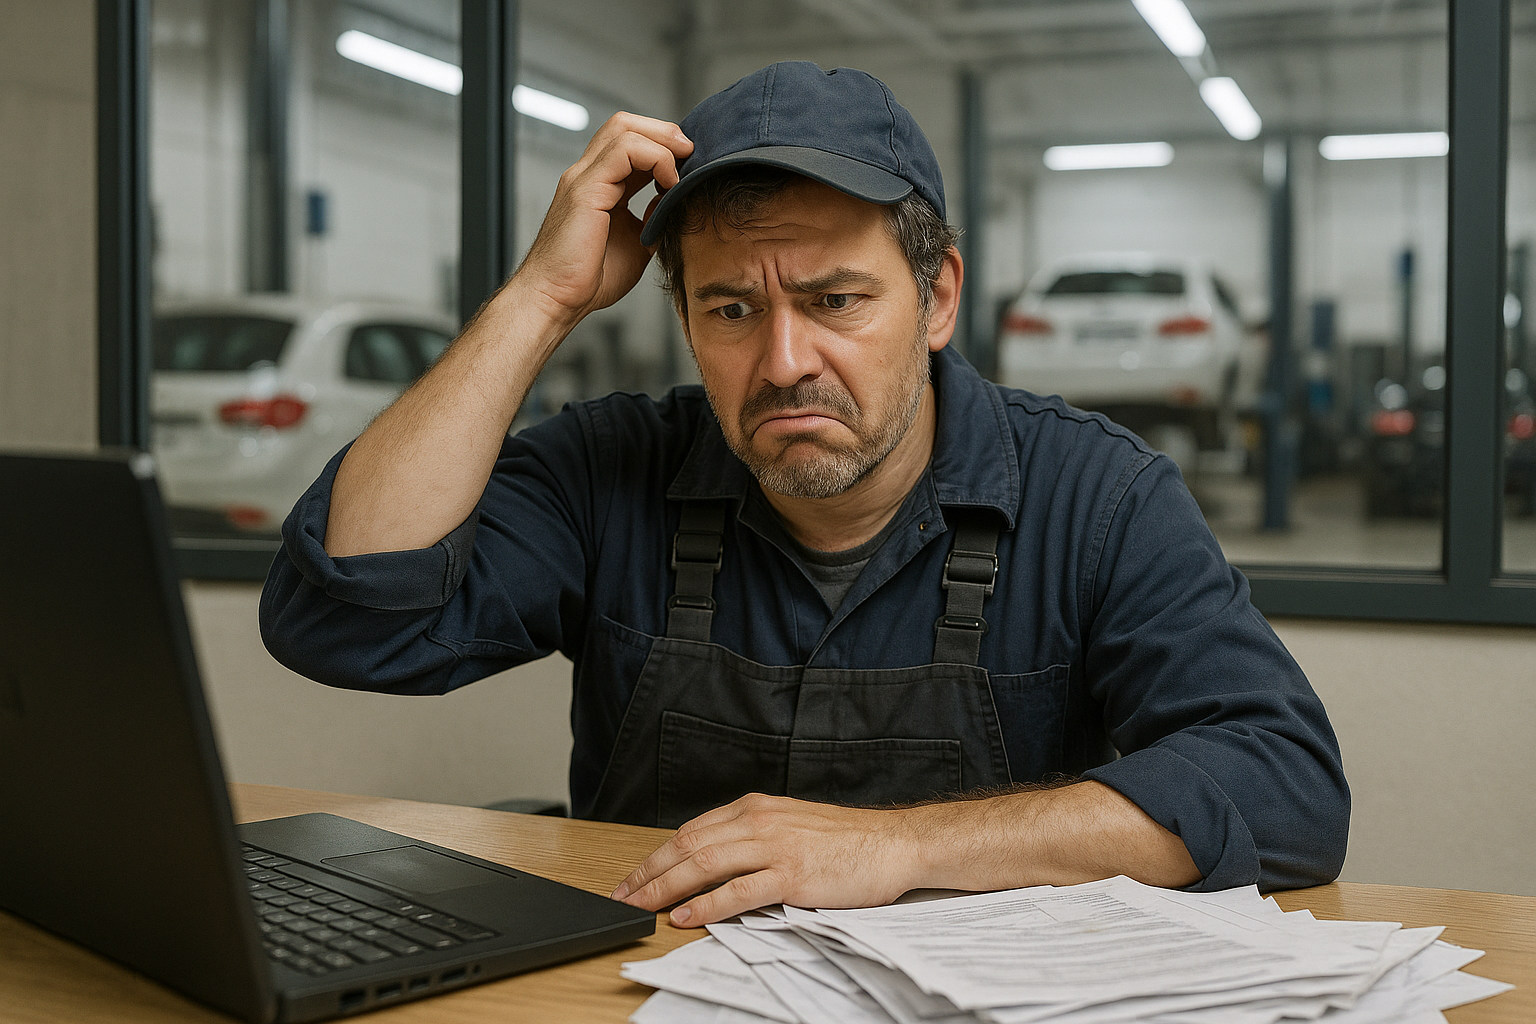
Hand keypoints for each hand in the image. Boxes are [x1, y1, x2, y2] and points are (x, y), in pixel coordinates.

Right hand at [515, 112, 692, 324]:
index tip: (689, 166)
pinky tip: (668, 182)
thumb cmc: (590, 279)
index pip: (631, 142)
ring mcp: (584, 178)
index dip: (664, 145)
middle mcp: (588, 174)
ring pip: (624, 127)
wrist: (559, 300)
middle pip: (626, 123)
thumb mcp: (637, 242)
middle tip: (692, 155)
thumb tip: (675, 201)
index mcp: (599, 185)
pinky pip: (623, 150)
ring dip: (662, 141)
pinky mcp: (585, 189)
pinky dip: (655, 158)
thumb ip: (654, 217)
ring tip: (683, 166)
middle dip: (665, 131)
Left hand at [609, 793, 918, 927]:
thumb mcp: (790, 827)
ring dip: (665, 887)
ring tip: (641, 906)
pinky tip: (686, 916)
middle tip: (622, 896)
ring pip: (704, 864)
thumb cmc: (847, 841)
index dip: (657, 856)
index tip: (634, 877)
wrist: (894, 843)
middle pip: (688, 845)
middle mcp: (759, 821)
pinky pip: (739, 891)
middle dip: (649, 873)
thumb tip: (715, 865)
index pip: (692, 831)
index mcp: (756, 809)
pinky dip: (708, 904)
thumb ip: (754, 840)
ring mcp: (775, 847)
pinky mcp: (792, 874)